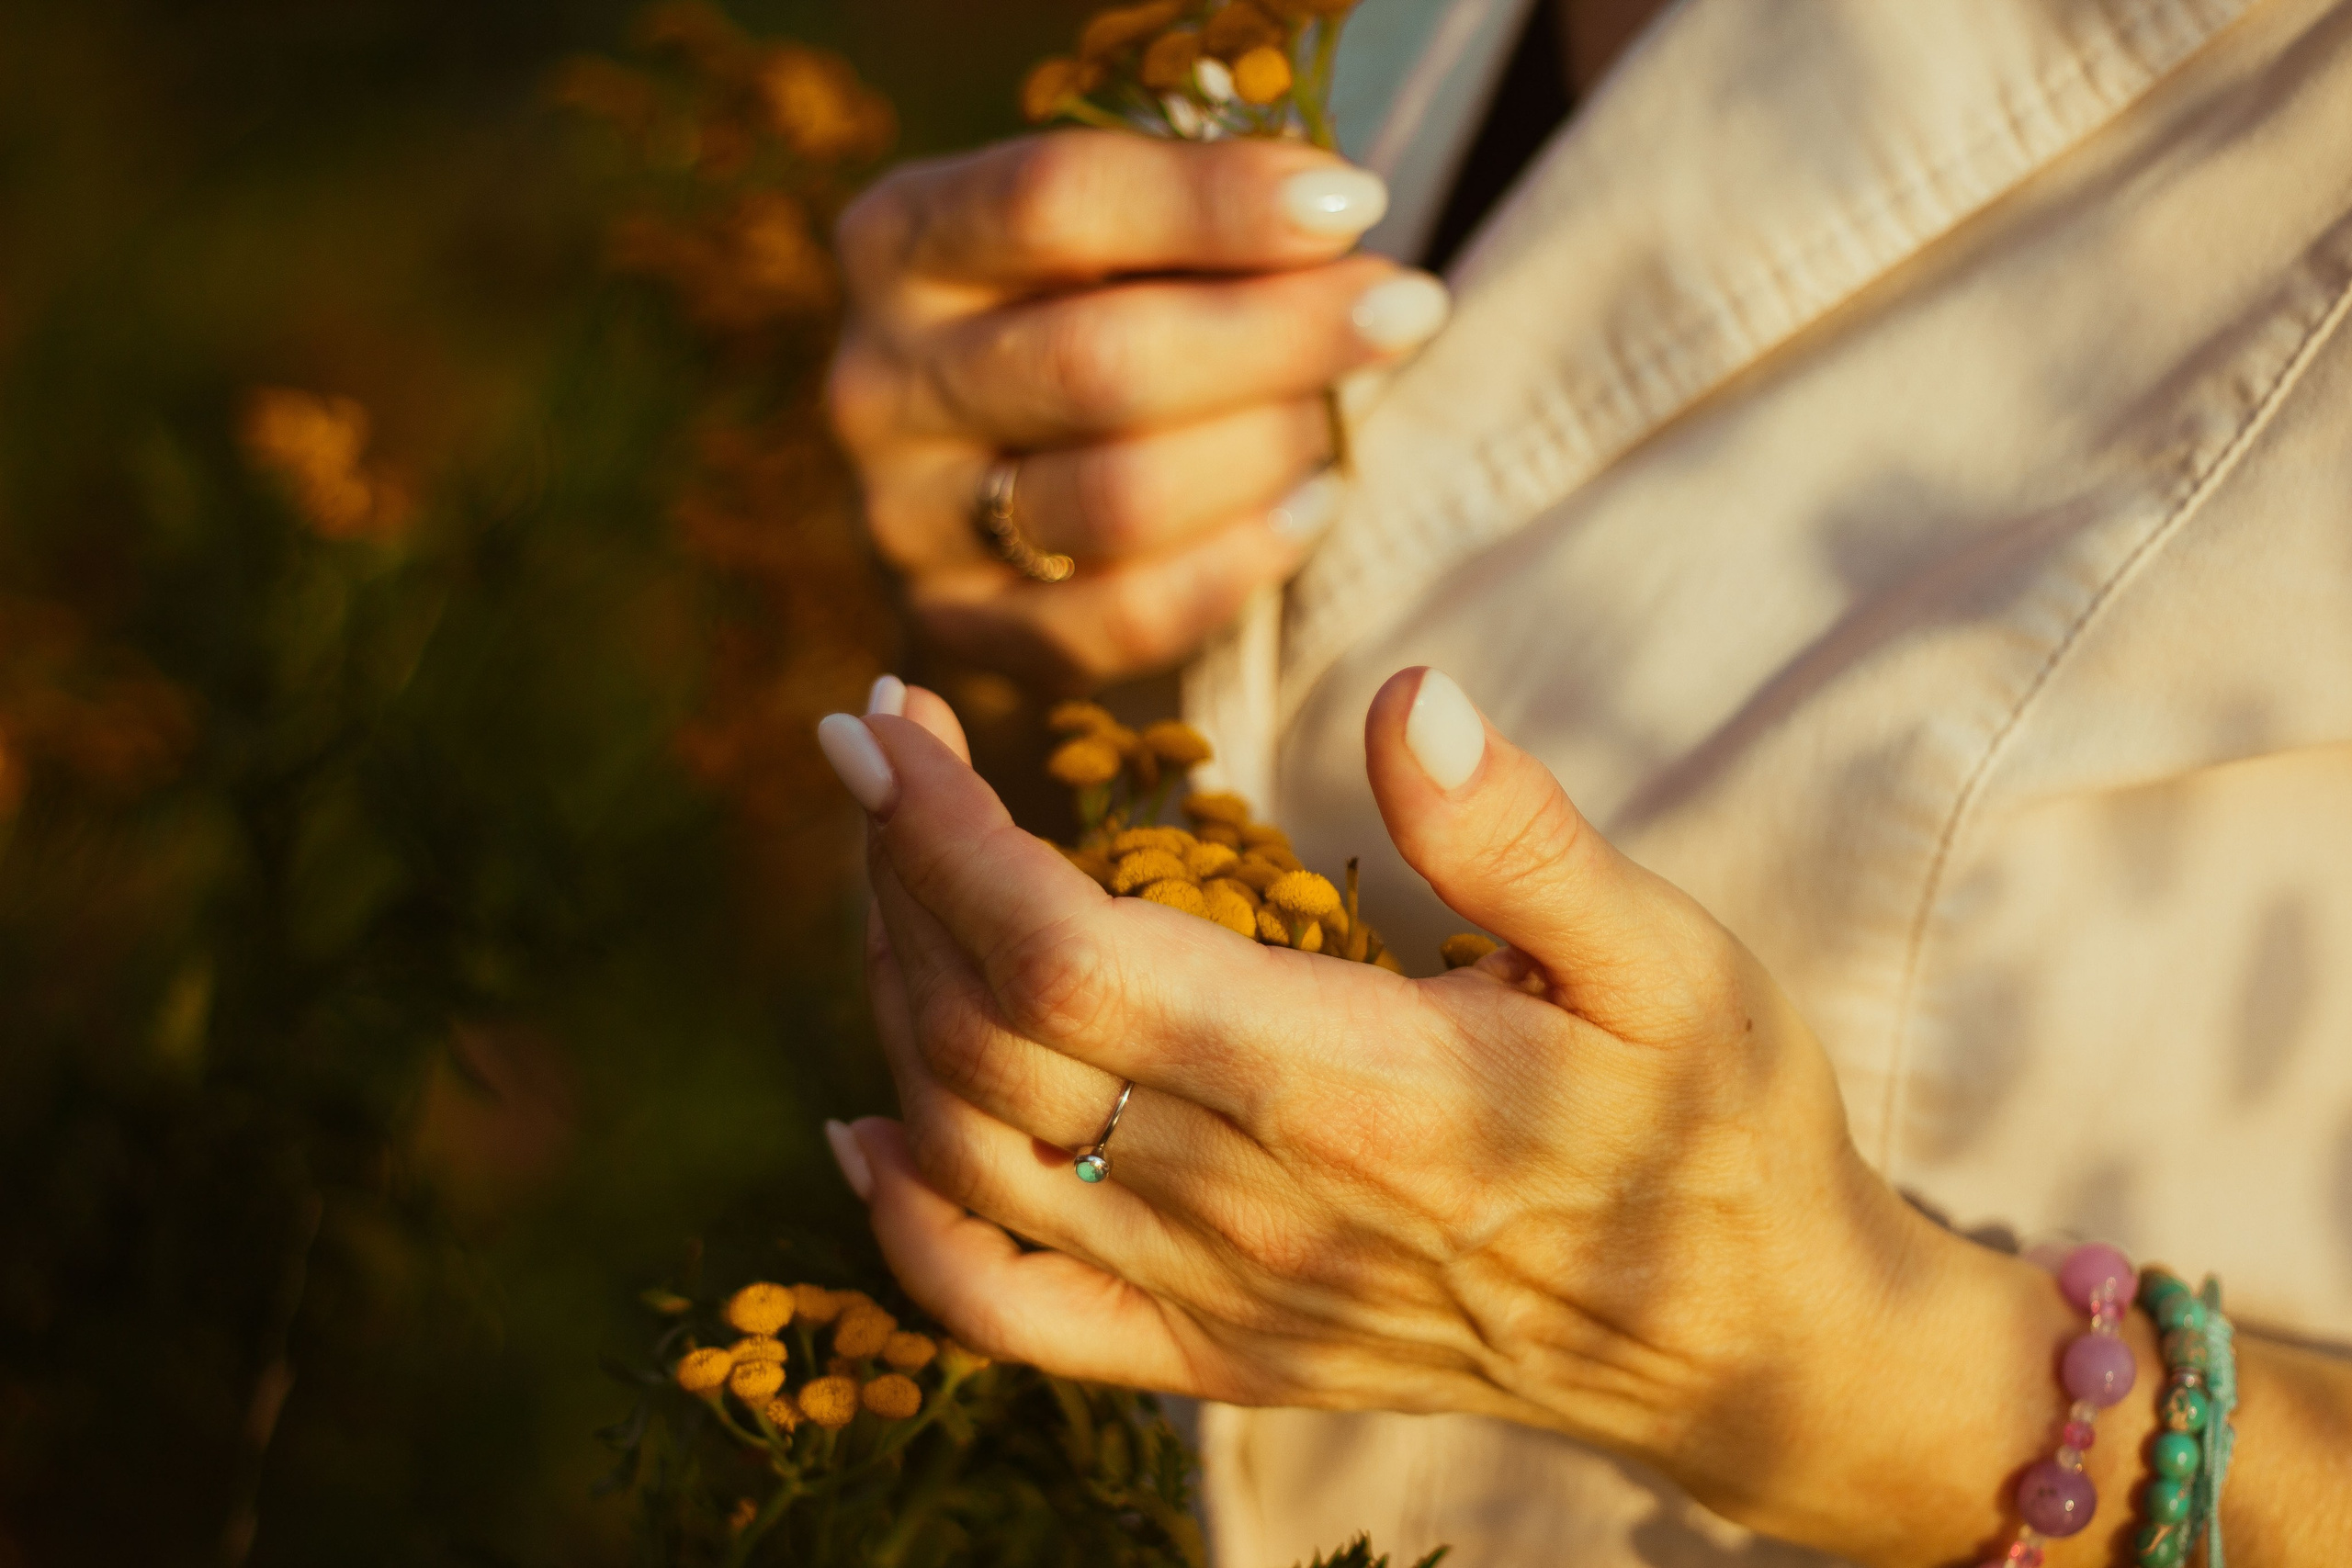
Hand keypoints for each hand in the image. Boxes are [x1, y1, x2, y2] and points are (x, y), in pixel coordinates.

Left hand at [819, 673, 2115, 1566]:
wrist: (1738, 1346)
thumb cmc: (1712, 1128)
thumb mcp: (1669, 961)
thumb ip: (1525, 840)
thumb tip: (1406, 697)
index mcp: (1346, 1088)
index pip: (1058, 954)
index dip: (940, 832)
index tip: (887, 720)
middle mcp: (1250, 1205)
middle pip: (981, 1035)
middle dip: (898, 876)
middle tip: (891, 756)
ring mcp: (1218, 1296)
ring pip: (968, 1151)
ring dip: (894, 1001)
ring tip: (898, 878)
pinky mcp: (1214, 1352)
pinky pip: (1005, 1312)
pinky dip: (908, 1222)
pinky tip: (870, 1132)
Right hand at [827, 132, 1445, 687]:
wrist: (987, 472)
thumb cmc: (1076, 310)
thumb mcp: (1103, 233)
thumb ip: (1189, 216)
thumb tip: (1337, 220)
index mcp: (898, 240)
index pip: (1054, 204)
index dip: (1216, 202)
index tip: (1353, 204)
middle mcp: (877, 384)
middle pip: (1098, 364)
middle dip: (1279, 336)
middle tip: (1403, 310)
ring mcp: (906, 522)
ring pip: (1119, 500)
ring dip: (1264, 452)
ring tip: (1332, 420)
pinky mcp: (960, 632)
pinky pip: (1123, 619)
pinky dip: (1240, 564)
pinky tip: (1307, 508)